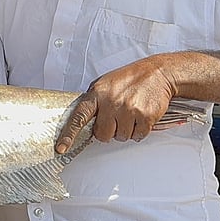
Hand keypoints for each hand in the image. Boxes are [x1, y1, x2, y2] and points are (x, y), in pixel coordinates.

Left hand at [55, 56, 175, 153]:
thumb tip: (83, 122)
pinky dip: (140, 131)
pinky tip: (141, 117)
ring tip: (131, 113)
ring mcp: (128, 109)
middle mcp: (110, 101)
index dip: (69, 134)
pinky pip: (138, 136)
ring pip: (121, 137)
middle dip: (108, 132)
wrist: (158, 73)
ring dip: (126, 130)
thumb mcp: (105, 85)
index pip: (78, 117)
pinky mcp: (145, 116)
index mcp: (97, 93)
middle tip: (116, 119)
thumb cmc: (130, 79)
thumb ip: (94, 103)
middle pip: (102, 135)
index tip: (61, 147)